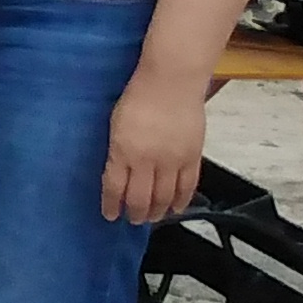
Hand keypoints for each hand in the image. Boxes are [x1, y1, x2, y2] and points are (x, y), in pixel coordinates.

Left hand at [102, 64, 209, 222]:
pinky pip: (187, 187)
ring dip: (157, 211)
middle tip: (133, 220)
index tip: (110, 215)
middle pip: (140, 198)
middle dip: (136, 213)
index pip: (114, 187)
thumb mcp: (116, 124)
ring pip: (164, 197)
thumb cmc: (137, 97)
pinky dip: (181, 201)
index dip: (112, 204)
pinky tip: (175, 209)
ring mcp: (172, 160)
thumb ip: (118, 150)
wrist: (171, 82)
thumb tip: (118, 172)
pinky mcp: (192, 157)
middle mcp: (147, 160)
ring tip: (151, 218)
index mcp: (122, 151)